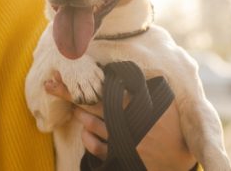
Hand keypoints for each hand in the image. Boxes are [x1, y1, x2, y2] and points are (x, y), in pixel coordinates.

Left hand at [45, 72, 196, 169]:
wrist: (180, 160)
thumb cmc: (175, 128)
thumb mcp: (167, 102)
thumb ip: (152, 85)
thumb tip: (138, 70)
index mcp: (134, 106)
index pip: (102, 90)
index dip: (80, 84)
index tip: (59, 76)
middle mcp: (124, 122)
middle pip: (90, 105)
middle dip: (68, 94)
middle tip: (50, 85)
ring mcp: (120, 141)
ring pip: (91, 125)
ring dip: (80, 115)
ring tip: (75, 108)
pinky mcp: (119, 157)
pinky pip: (96, 148)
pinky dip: (88, 139)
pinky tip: (85, 133)